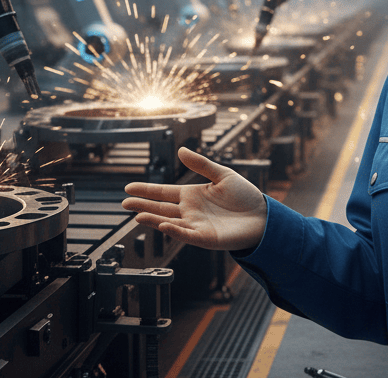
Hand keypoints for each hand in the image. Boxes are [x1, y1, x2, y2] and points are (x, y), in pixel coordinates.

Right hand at [123, 146, 267, 251]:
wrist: (262, 215)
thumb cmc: (244, 196)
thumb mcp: (221, 175)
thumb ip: (201, 164)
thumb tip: (180, 150)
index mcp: (192, 195)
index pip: (163, 193)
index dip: (146, 190)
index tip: (128, 188)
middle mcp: (190, 211)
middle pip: (160, 208)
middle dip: (142, 205)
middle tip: (124, 202)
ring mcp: (196, 225)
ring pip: (169, 222)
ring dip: (153, 219)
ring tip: (137, 215)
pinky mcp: (206, 238)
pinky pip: (187, 234)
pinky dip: (175, 231)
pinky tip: (164, 225)